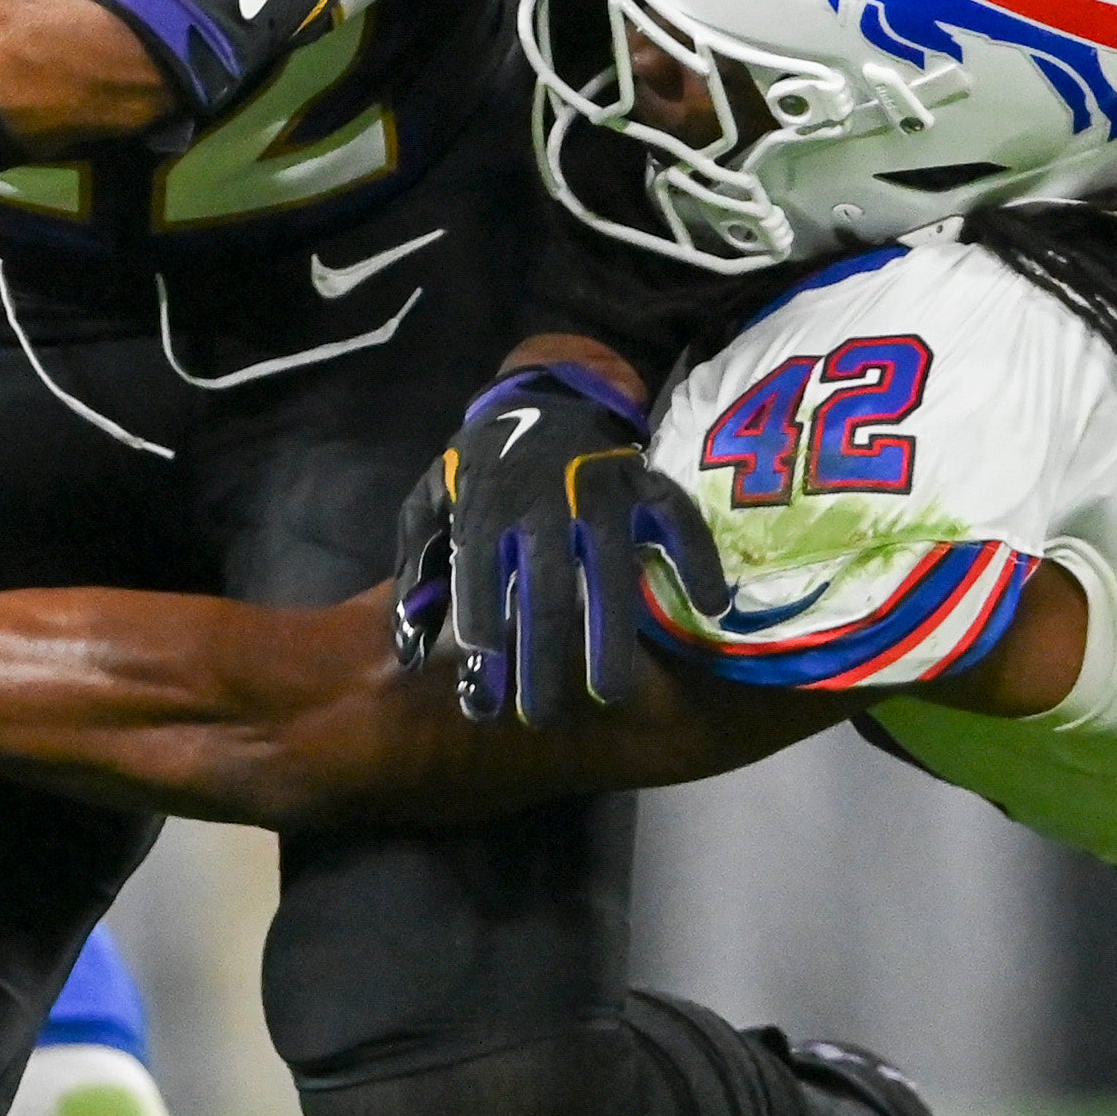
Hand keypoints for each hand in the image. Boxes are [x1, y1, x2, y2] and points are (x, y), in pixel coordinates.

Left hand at [388, 342, 724, 725]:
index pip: (480, 576)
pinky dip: (697, 559)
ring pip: (610, 568)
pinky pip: (678, 519)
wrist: (540, 398)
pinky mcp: (643, 480)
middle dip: (542, 658)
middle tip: (540, 716)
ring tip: (609, 693)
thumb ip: (414, 567)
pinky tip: (709, 605)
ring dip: (611, 635)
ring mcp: (599, 488)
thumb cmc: (480, 469)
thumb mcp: (429, 501)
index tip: (483, 688)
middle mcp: (543, 500)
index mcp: (484, 506)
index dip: (482, 631)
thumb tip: (407, 647)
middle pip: (546, 590)